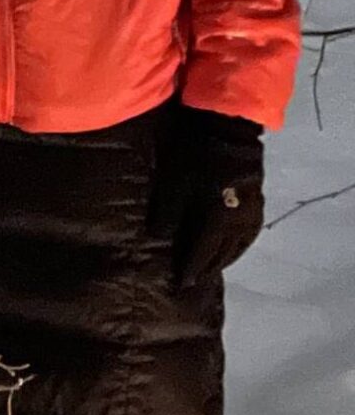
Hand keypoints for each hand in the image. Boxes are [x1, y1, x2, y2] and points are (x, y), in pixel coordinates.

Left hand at [170, 105, 264, 287]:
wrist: (228, 128)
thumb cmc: (194, 155)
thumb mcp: (174, 184)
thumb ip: (166, 216)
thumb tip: (157, 240)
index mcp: (217, 222)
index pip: (202, 255)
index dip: (190, 271)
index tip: (180, 286)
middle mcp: (238, 226)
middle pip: (222, 256)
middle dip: (206, 269)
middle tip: (193, 282)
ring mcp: (251, 215)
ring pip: (237, 248)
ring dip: (223, 260)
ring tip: (209, 269)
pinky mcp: (257, 205)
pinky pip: (247, 237)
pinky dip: (236, 247)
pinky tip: (229, 248)